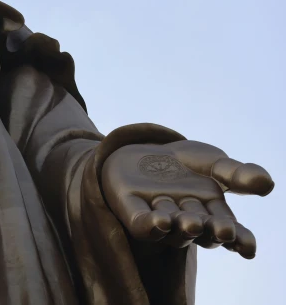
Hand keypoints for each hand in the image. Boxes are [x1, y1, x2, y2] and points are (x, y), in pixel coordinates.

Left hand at [102, 140, 273, 258]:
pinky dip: (149, 225)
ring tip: (190, 222)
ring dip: (181, 226)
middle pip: (201, 231)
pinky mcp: (131, 209)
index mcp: (210, 213)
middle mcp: (186, 220)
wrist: (140, 150)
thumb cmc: (183, 164)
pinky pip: (140, 223)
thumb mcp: (212, 162)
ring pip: (172, 227)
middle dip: (211, 231)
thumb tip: (267, 183)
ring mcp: (158, 215)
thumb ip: (235, 173)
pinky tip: (159, 222)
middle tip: (221, 230)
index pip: (228, 231)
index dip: (238, 239)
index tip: (248, 247)